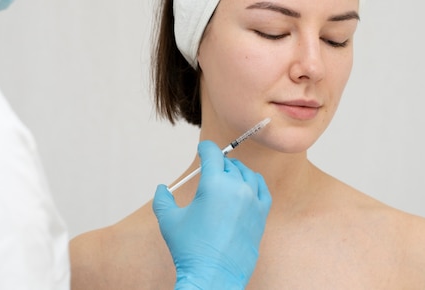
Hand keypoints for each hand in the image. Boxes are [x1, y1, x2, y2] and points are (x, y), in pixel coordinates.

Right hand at [153, 140, 271, 289]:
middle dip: (217, 164)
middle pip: (228, 165)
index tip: (202, 149)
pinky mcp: (261, 216)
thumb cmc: (190, 250)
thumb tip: (162, 188)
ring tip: (227, 176)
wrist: (213, 277)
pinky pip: (262, 190)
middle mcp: (236, 188)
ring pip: (247, 174)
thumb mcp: (169, 220)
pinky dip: (254, 183)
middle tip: (210, 168)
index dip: (205, 148)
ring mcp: (252, 201)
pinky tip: (247, 185)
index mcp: (214, 184)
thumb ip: (163, 199)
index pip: (212, 154)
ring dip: (236, 171)